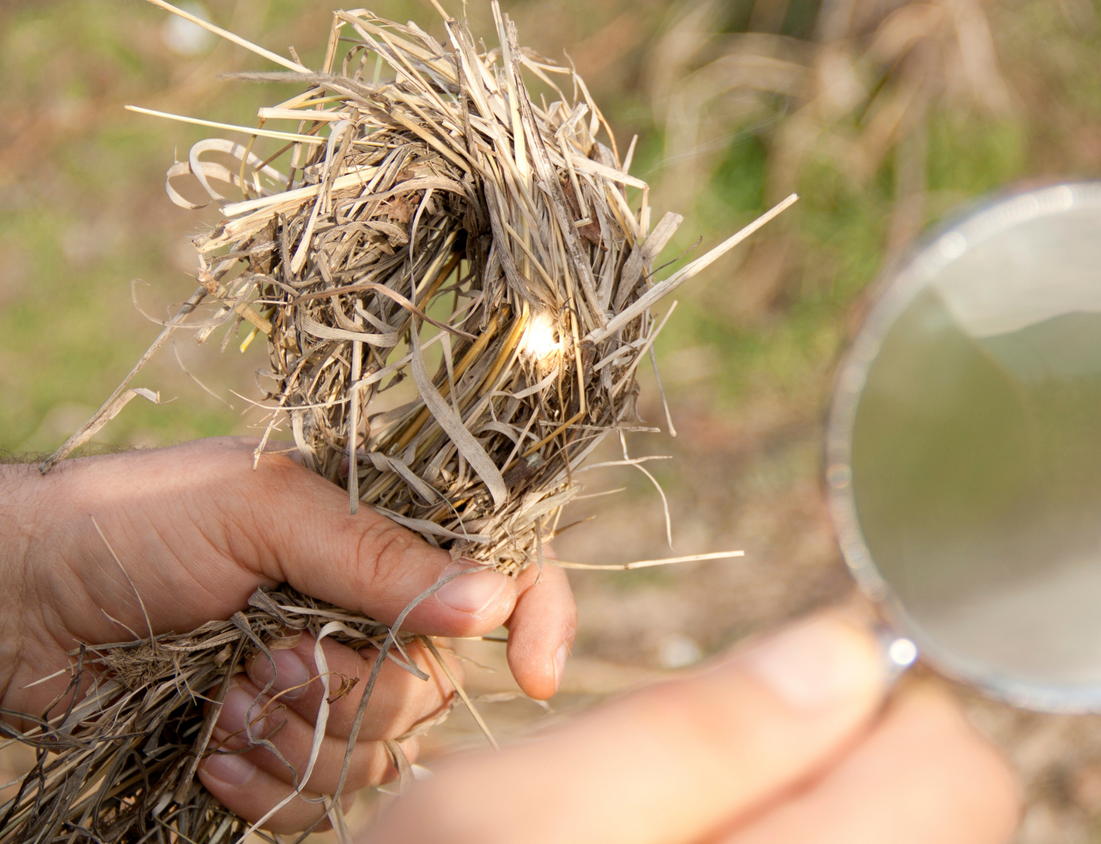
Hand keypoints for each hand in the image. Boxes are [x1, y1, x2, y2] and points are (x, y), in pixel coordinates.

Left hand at [0, 437, 576, 830]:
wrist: (16, 599)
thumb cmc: (131, 524)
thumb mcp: (259, 511)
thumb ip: (378, 556)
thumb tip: (493, 601)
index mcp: (380, 544)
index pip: (502, 576)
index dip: (539, 619)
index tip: (537, 674)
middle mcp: (366, 619)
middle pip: (439, 690)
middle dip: (358, 693)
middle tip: (270, 660)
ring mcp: (321, 689)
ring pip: (379, 757)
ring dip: (299, 741)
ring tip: (225, 701)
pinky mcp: (272, 749)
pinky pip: (318, 803)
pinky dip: (264, 787)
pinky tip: (207, 748)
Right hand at [360, 612, 1020, 843]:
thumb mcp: (503, 822)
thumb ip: (691, 733)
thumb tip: (852, 649)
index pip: (957, 767)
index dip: (877, 700)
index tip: (784, 688)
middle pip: (954, 808)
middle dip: (850, 751)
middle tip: (713, 766)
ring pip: (903, 836)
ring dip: (821, 799)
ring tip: (690, 822)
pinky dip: (805, 834)